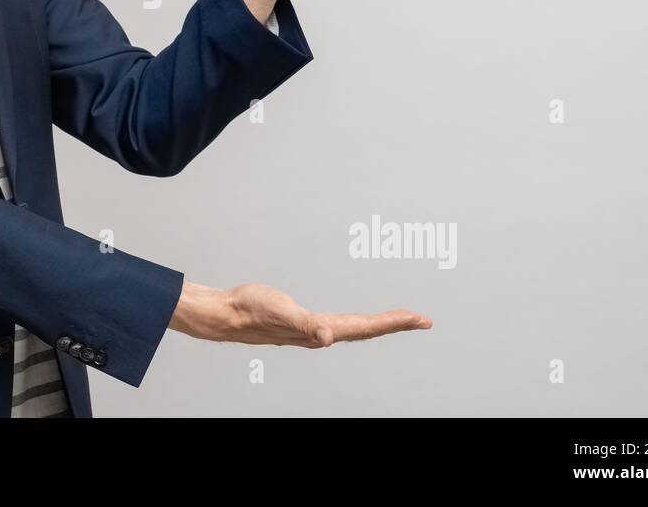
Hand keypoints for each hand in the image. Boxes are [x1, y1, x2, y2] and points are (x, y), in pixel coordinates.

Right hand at [168, 280, 431, 347]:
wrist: (226, 314)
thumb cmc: (250, 311)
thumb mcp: (280, 311)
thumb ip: (305, 324)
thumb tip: (327, 336)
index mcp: (320, 330)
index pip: (366, 327)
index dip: (394, 322)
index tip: (420, 318)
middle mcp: (320, 334)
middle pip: (366, 329)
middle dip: (394, 324)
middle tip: (422, 319)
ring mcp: (312, 330)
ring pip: (354, 328)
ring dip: (377, 325)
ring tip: (398, 320)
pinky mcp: (302, 323)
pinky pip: (339, 323)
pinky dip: (355, 321)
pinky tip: (353, 323)